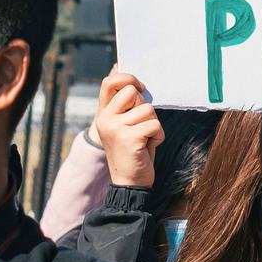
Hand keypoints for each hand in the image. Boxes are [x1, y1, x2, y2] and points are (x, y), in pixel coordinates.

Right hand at [96, 72, 162, 187]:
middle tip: (141, 127)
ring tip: (144, 139)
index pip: (109, 82)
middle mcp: (105, 119)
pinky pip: (155, 125)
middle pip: (133, 92)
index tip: (141, 88)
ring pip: (148, 109)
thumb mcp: (126, 126)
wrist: (129, 183)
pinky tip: (148, 146)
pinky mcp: (128, 137)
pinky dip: (158, 136)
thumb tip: (135, 81)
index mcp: (103, 114)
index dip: (127, 78)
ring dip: (153, 124)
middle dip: (145, 107)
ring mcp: (115, 128)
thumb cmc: (133, 151)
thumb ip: (128, 106)